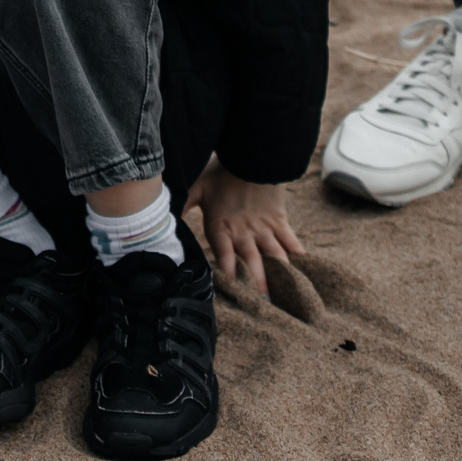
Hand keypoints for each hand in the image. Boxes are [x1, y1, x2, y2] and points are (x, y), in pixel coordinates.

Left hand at [188, 160, 305, 295]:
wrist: (252, 152)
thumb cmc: (221, 171)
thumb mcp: (195, 187)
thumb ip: (180, 205)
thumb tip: (157, 218)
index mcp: (222, 226)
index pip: (224, 255)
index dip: (227, 273)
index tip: (231, 292)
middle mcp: (245, 232)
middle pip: (252, 263)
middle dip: (257, 286)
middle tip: (262, 308)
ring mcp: (265, 228)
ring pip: (274, 257)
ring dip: (279, 278)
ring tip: (284, 299)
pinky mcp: (279, 221)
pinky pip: (291, 242)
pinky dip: (298, 257)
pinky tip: (303, 273)